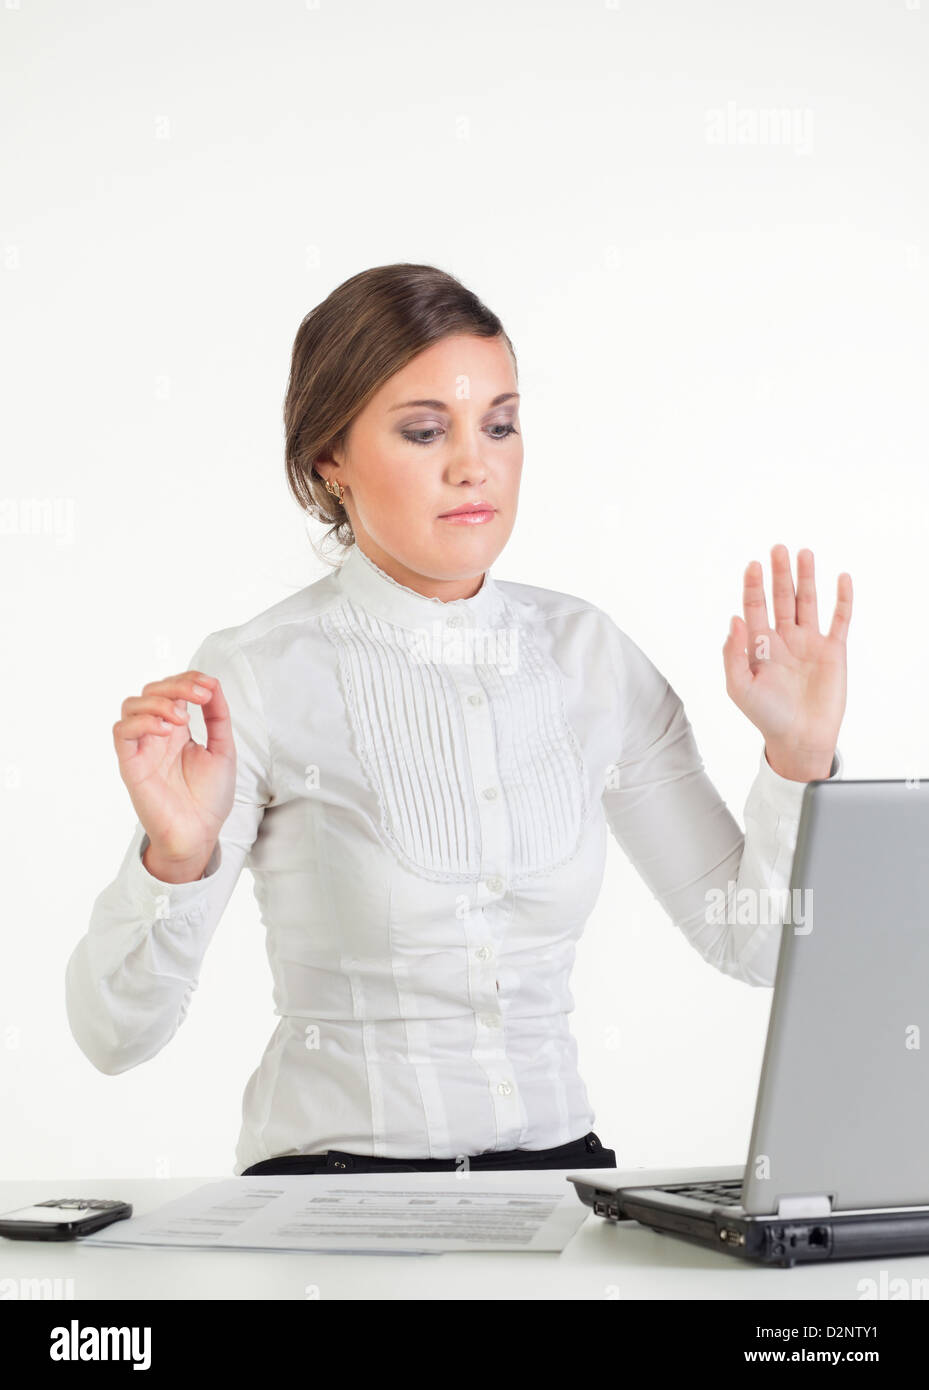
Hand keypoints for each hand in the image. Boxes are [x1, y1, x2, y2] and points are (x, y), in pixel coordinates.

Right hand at [112, 669, 235, 870]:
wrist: (200, 834)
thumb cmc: (210, 798)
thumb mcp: (222, 750)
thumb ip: (217, 717)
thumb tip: (213, 685)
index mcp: (178, 731)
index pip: (172, 691)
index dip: (188, 680)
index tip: (211, 686)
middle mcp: (157, 736)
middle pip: (151, 691)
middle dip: (177, 686)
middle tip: (201, 695)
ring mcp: (142, 749)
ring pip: (131, 705)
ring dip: (158, 702)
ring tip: (182, 719)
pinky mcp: (131, 765)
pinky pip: (122, 733)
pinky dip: (142, 722)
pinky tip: (166, 730)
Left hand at [722, 545, 852, 781]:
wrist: (798, 738)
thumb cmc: (765, 715)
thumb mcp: (739, 687)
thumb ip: (733, 654)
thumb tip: (733, 619)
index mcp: (759, 645)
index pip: (755, 607)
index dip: (753, 586)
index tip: (753, 565)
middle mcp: (784, 638)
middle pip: (781, 597)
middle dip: (779, 574)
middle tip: (778, 548)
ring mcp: (809, 642)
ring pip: (807, 602)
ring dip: (806, 578)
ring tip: (804, 553)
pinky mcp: (833, 650)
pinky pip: (840, 619)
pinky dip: (842, 599)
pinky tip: (841, 578)